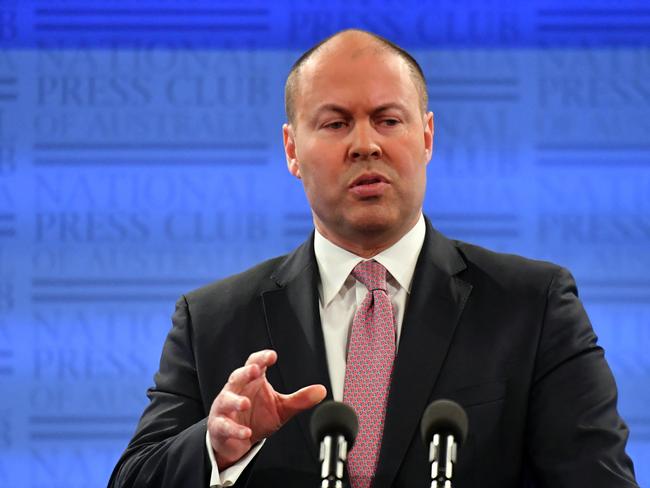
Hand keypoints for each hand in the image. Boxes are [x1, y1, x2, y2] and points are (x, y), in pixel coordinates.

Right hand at [208, 349, 325, 468]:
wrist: (237, 440)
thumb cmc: (257, 417)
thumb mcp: (281, 408)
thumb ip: (299, 399)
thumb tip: (321, 390)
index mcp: (252, 381)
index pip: (254, 363)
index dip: (262, 358)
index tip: (272, 356)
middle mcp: (236, 390)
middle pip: (237, 376)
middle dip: (246, 372)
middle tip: (256, 370)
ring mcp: (225, 407)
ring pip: (226, 399)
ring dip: (236, 401)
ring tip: (246, 403)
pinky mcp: (219, 426)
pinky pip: (224, 426)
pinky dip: (235, 429)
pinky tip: (246, 433)